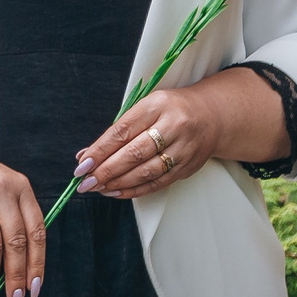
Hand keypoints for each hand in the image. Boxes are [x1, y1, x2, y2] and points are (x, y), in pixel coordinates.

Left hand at [76, 70, 283, 198]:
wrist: (214, 116)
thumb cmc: (170, 109)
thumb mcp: (145, 107)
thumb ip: (117, 130)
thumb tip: (86, 155)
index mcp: (157, 105)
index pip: (122, 130)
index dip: (100, 150)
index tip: (82, 164)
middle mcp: (173, 126)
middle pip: (134, 153)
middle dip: (106, 170)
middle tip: (85, 182)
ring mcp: (183, 148)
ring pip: (146, 171)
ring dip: (118, 183)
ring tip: (98, 188)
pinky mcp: (188, 166)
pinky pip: (158, 182)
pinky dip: (135, 190)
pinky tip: (117, 192)